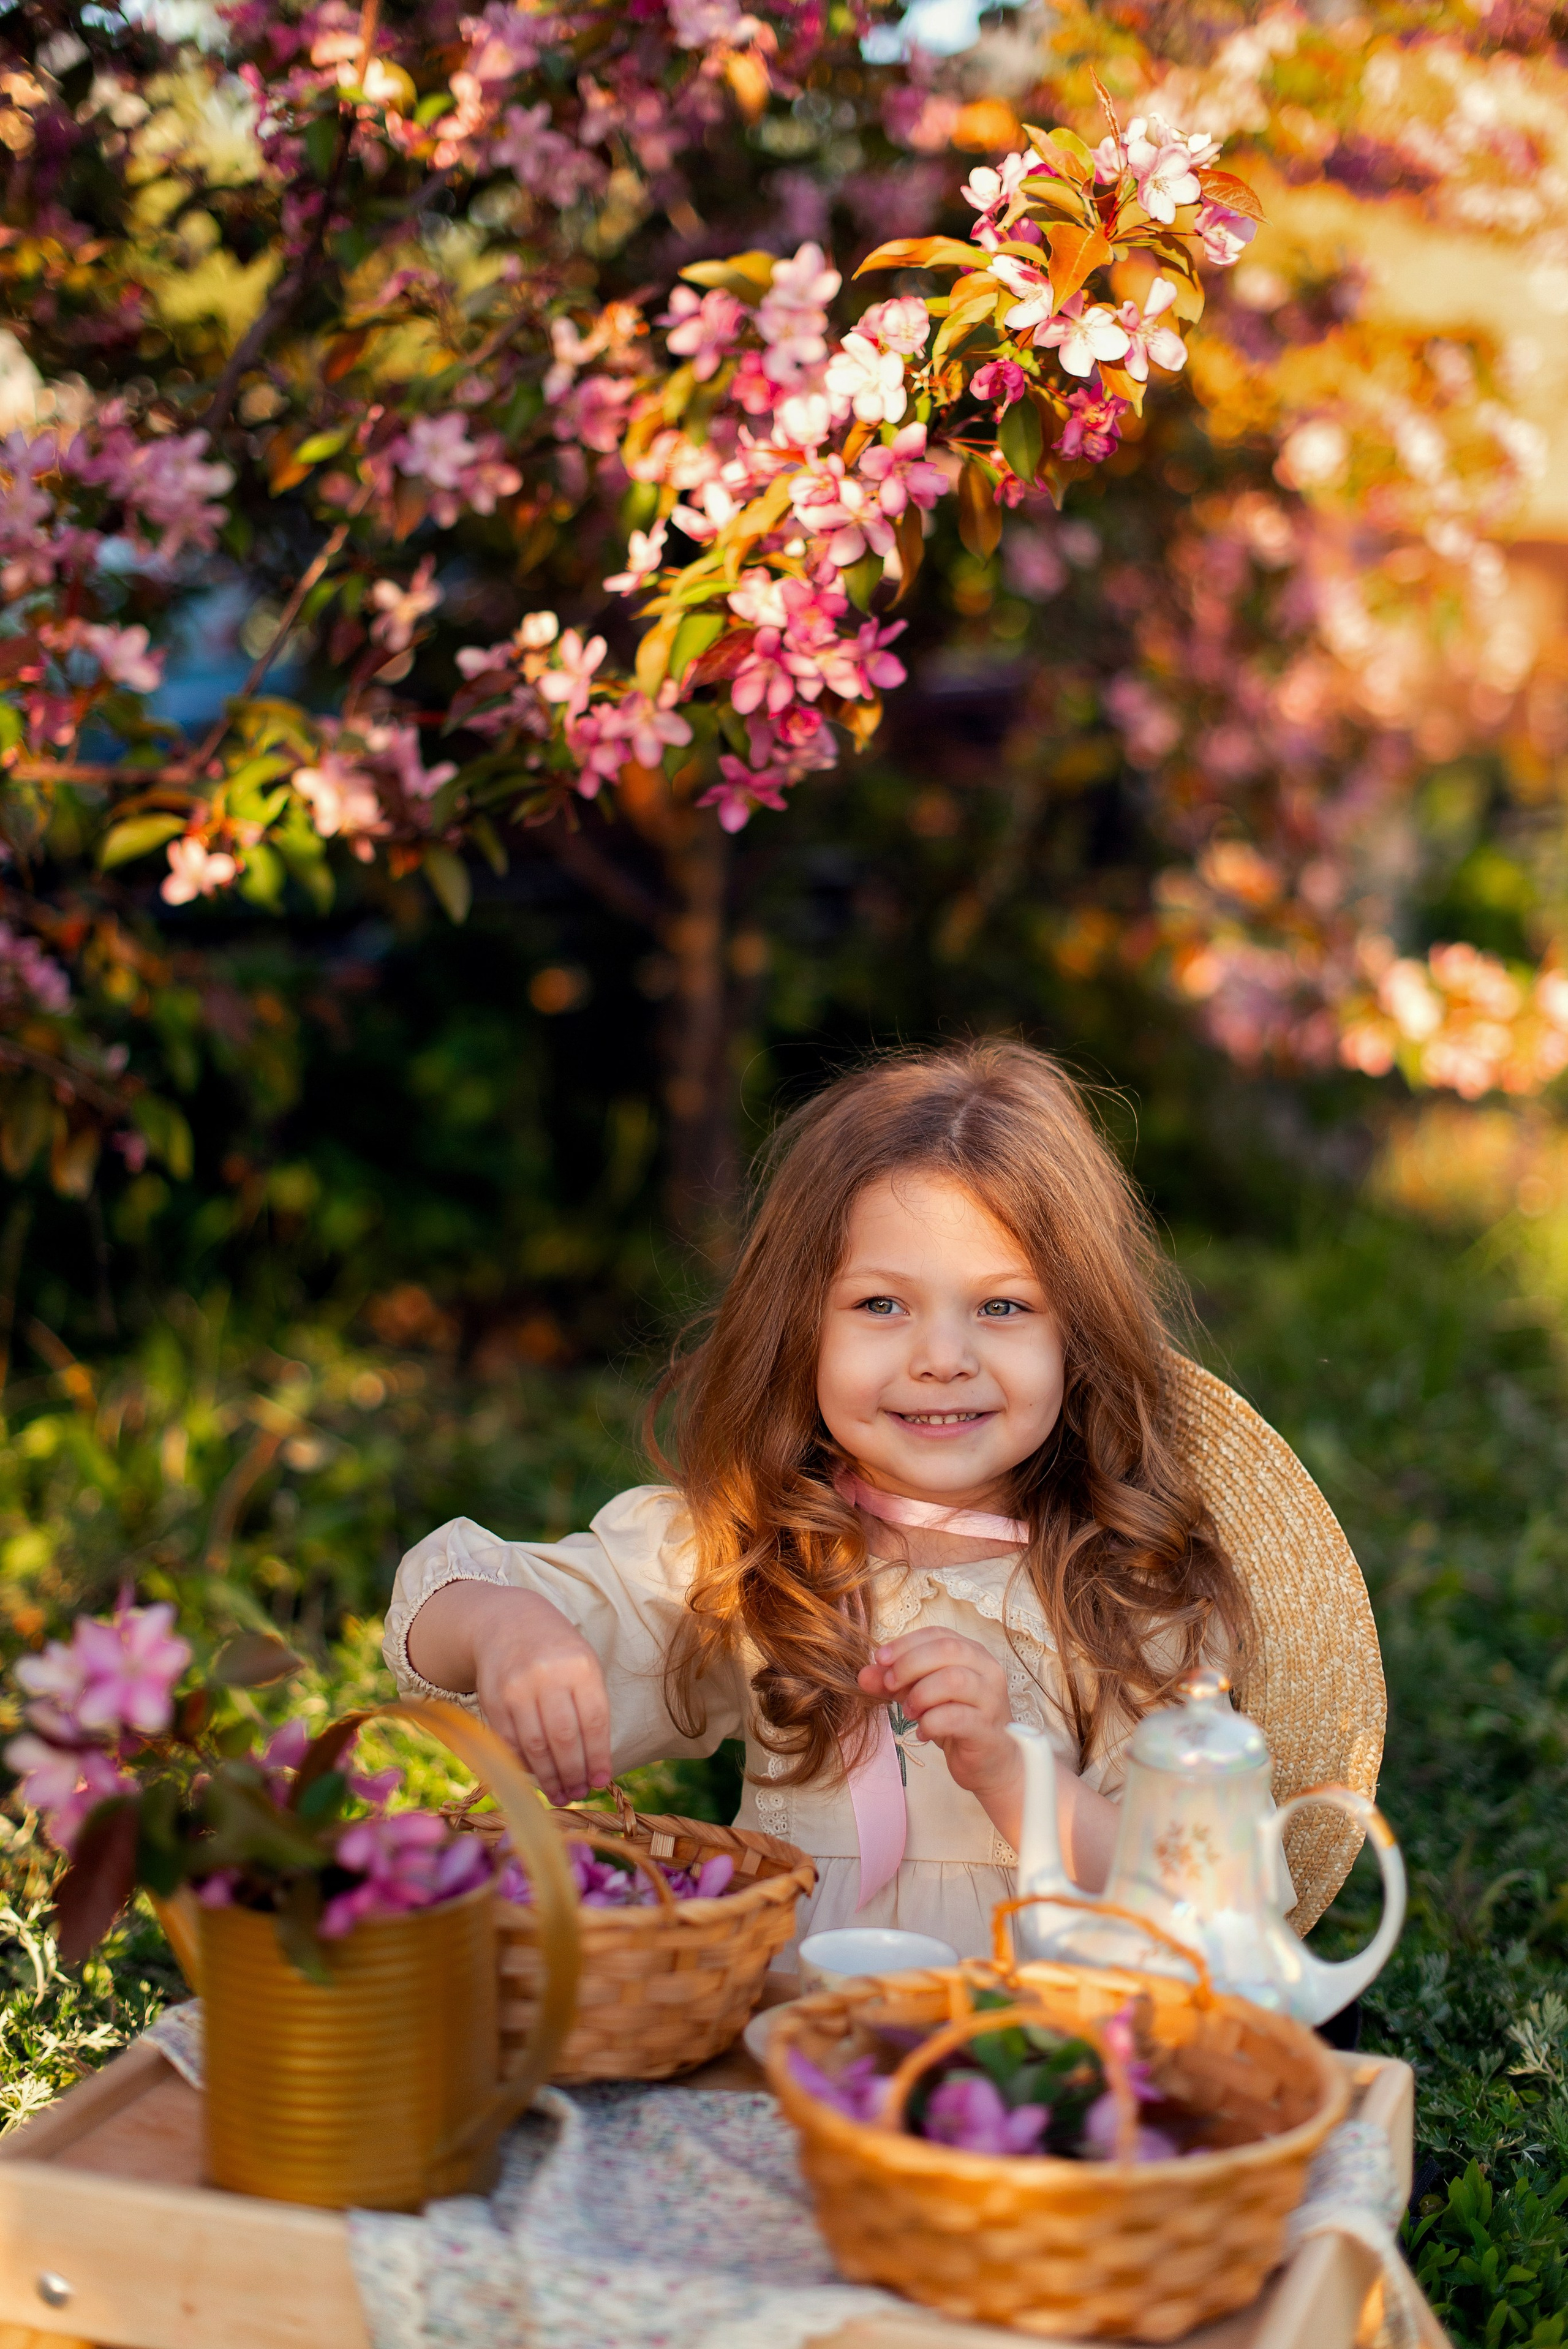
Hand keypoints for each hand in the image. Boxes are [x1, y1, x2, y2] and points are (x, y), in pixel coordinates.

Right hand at [409, 1583, 611, 1803]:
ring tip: (560, 1794)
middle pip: (564, 1738)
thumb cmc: (556, 1651)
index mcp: (580, 1666)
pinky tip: (535, 1775)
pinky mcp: (492, 1700)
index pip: (594, 1722)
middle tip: (579, 1794)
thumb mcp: (583, 1664)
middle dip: (574, 1774)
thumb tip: (597, 1764)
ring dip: (550, 1778)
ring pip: (535, 1746)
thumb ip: (591, 1707)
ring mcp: (516, 1688)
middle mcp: (547, 1676)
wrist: (506, 1622)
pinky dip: (523, 1765)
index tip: (601, 1782)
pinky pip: (509, 1743)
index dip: (599, 1758)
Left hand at [857, 1627, 1020, 1807]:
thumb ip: (895, 1683)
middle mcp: (987, 1670)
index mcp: (973, 1653)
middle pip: (947, 1649)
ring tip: (909, 1712)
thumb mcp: (922, 1697)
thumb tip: (863, 1674)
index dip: (905, 1643)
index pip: (938, 1634)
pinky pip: (956, 1717)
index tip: (880, 1659)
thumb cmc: (958, 1722)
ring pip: (953, 1680)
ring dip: (921, 1694)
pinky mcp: (987, 1729)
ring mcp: (991, 1699)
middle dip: (910, 1664)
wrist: (991, 1763)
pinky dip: (931, 1723)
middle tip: (890, 1685)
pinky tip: (923, 1732)